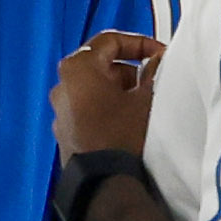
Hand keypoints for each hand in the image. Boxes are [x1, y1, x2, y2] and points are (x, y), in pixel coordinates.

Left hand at [53, 31, 163, 159]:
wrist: (104, 180)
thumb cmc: (123, 133)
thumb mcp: (145, 98)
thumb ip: (152, 71)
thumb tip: (157, 58)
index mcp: (77, 68)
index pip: (110, 40)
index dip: (139, 43)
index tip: (161, 54)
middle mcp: (62, 84)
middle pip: (100, 62)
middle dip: (130, 67)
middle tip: (153, 77)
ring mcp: (59, 107)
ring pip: (94, 85)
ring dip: (119, 87)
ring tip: (143, 100)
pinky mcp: (63, 128)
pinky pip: (87, 105)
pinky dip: (106, 104)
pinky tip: (126, 117)